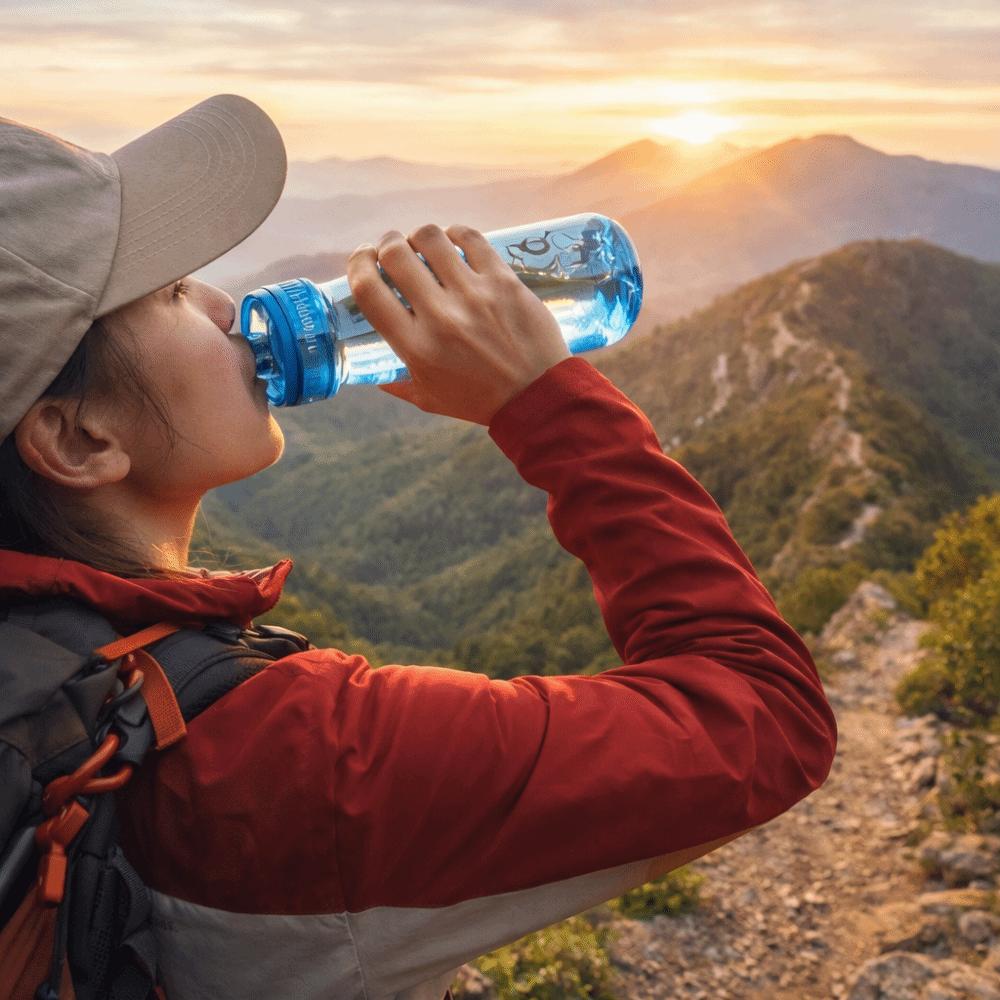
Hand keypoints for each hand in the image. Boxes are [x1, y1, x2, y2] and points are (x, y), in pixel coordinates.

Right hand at [346, 223, 571, 425]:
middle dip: (386, 245)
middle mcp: (441, 316)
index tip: (362, 260)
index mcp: (416, 347)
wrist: (539, 398)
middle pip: (395, 255)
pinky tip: (454, 243)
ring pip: (430, 237)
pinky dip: (455, 234)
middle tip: (392, 249)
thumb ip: (397, 382)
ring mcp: (474, 295)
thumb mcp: (429, 399)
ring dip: (419, 237)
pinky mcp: (504, 281)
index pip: (368, 290)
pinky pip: (470, 238)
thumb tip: (372, 370)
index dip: (357, 265)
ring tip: (424, 246)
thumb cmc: (481, 401)